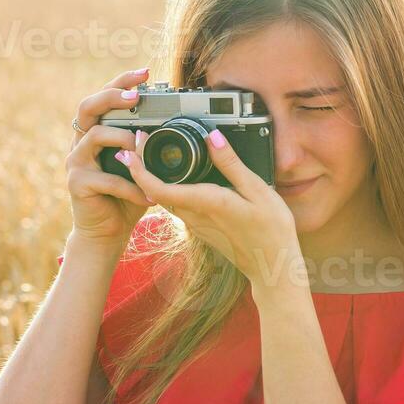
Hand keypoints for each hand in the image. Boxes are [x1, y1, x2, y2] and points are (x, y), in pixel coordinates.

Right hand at [64, 66, 154, 247]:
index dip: (122, 82)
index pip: (104, 98)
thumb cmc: (127, 196)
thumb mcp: (143, 166)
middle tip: (136, 97)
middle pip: (88, 106)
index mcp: (97, 131)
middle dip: (112, 96)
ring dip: (124, 139)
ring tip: (142, 150)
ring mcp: (76, 161)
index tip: (145, 73)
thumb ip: (150, 145)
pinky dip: (131, 187)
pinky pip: (106, 178)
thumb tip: (178, 121)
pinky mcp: (77, 183)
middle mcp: (82, 141)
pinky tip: (148, 197)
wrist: (107, 233)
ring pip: (95, 135)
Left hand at [114, 126, 299, 290]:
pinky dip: (170, 188)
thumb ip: (231, 164)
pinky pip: (178, 205)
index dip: (139, 169)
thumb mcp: (258, 190)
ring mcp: (196, 224)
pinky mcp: (201, 228)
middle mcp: (194, 216)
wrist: (272, 266)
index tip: (130, 150)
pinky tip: (178, 176)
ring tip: (153, 153)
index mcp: (206, 203)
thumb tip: (212, 138)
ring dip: (155, 177)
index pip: (158, 188)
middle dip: (143, 166)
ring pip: (166, 199)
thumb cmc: (271, 230)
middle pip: (156, 191)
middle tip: (141, 141)